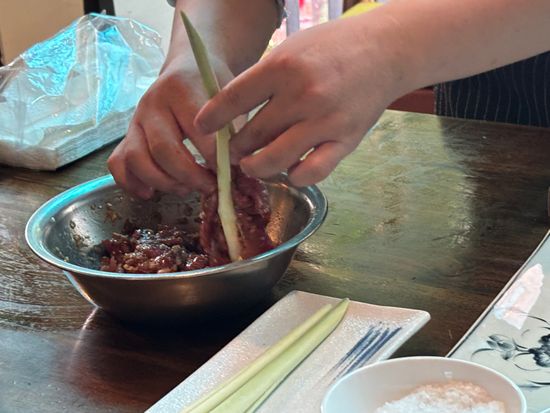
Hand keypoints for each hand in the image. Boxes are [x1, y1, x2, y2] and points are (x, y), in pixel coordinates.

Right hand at [108, 54, 235, 198]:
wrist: (189, 68)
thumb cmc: (213, 88)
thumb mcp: (230, 99)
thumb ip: (233, 130)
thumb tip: (236, 167)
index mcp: (181, 90)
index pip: (196, 130)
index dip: (214, 158)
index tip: (230, 172)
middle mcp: (153, 104)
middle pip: (163, 150)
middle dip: (189, 176)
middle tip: (210, 187)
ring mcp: (136, 120)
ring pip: (136, 159)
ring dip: (162, 182)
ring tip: (185, 189)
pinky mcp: (127, 135)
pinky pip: (117, 163)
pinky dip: (131, 183)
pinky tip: (151, 193)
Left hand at [193, 15, 406, 186]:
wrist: (385, 51)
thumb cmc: (332, 48)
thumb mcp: (291, 50)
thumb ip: (263, 80)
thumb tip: (235, 115)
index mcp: (283, 67)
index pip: (234, 99)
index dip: (212, 118)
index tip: (202, 128)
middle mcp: (302, 95)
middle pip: (252, 135)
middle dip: (236, 149)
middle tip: (233, 152)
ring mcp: (325, 121)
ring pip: (275, 160)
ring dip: (257, 168)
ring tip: (253, 165)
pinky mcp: (346, 140)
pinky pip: (312, 172)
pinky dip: (295, 177)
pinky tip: (290, 170)